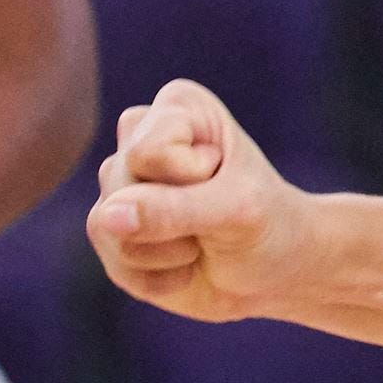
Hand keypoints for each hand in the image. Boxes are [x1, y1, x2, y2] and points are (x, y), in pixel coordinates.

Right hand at [85, 78, 311, 322]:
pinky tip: (185, 264)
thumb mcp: (236, 210)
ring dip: (166, 251)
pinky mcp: (110, 229)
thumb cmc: (267, 223)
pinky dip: (156, 277)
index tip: (224, 176)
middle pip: (120, 186)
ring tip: (201, 238)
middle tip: (216, 213)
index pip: (148, 152)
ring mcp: (119, 184)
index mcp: (179, 106)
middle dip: (175, 218)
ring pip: (107, 227)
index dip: (190, 178)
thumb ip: (174, 208)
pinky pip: (112, 263)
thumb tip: (107, 216)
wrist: (275, 270)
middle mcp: (140, 136)